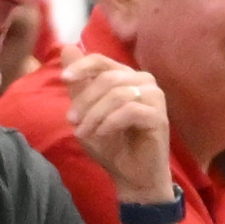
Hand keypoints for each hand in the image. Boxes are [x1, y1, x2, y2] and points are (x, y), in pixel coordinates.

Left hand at [65, 53, 173, 201]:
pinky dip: (110, 123)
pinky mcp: (160, 117)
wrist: (131, 176)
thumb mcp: (86, 112)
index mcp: (127, 77)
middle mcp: (144, 83)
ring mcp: (156, 99)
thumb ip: (79, 84)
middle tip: (72, 121)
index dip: (82, 67)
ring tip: (84, 133)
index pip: (102, 60)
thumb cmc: (111, 145)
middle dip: (85, 101)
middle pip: (108, 78)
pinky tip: (103, 134)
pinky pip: (130, 110)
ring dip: (95, 114)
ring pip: (118, 94)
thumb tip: (67, 47)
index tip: (64, 79)